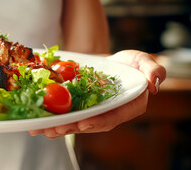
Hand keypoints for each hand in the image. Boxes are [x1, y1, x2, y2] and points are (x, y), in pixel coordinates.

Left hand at [28, 50, 165, 138]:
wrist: (112, 62)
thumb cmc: (131, 63)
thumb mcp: (144, 61)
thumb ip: (154, 70)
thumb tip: (154, 84)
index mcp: (128, 107)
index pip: (114, 116)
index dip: (99, 120)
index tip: (84, 122)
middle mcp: (110, 114)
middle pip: (89, 123)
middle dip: (71, 127)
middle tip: (54, 129)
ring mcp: (93, 114)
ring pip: (74, 123)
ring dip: (57, 127)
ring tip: (40, 129)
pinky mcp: (80, 110)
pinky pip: (66, 116)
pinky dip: (51, 120)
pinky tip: (35, 123)